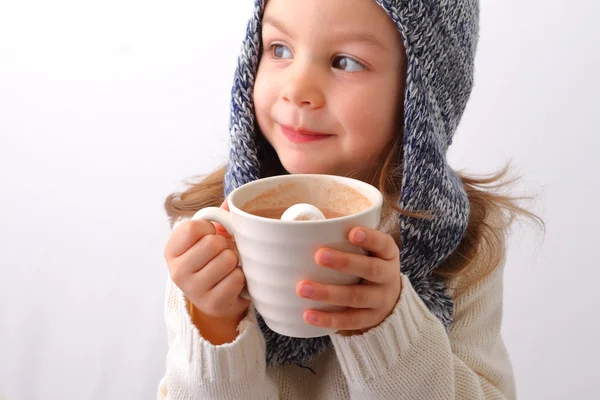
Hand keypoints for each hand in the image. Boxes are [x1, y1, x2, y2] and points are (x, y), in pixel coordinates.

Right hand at [164, 200, 249, 320]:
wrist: (217, 297)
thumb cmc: (213, 260)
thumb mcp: (209, 236)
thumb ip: (218, 216)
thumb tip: (233, 200)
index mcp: (171, 250)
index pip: (192, 228)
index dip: (209, 228)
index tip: (210, 236)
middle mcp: (177, 271)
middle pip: (212, 243)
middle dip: (225, 245)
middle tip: (222, 253)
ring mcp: (194, 290)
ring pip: (227, 260)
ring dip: (235, 261)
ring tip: (228, 267)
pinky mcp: (212, 304)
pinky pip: (237, 278)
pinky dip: (241, 277)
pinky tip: (232, 282)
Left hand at [296, 227, 401, 333]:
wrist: (386, 298)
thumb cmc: (365, 262)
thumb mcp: (365, 249)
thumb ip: (342, 235)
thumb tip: (305, 221)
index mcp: (388, 254)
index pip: (383, 244)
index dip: (370, 238)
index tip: (352, 232)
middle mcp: (388, 277)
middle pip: (371, 270)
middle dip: (344, 262)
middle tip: (319, 255)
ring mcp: (380, 300)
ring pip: (356, 297)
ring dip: (328, 293)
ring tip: (302, 288)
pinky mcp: (369, 320)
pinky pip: (349, 321)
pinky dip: (327, 319)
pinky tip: (307, 314)